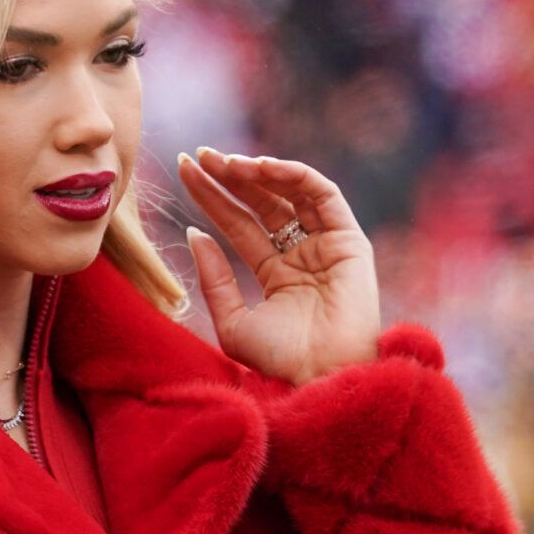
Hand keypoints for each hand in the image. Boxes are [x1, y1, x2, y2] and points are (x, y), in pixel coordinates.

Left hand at [177, 147, 381, 386]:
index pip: (238, 224)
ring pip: (290, 193)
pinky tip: (262, 167)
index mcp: (275, 274)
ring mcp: (326, 245)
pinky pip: (323, 195)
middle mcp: (301, 254)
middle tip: (199, 155)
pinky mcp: (350, 240)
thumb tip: (194, 233)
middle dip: (230, 176)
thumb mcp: (233, 321)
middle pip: (261, 203)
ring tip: (225, 162)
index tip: (183, 170)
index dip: (212, 196)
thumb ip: (214, 278)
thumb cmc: (280, 362)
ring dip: (258, 172)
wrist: (322, 378)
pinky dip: (295, 175)